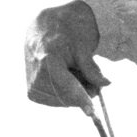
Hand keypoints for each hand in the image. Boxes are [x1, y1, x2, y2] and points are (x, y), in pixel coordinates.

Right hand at [25, 0, 109, 114]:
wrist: (45, 23)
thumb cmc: (66, 28)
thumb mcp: (83, 46)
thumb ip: (92, 69)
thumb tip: (105, 84)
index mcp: (48, 61)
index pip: (68, 88)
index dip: (82, 100)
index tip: (92, 113)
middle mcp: (36, 75)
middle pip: (66, 98)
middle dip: (83, 93)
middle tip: (92, 79)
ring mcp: (32, 84)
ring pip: (62, 100)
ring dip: (74, 92)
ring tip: (74, 70)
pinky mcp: (31, 89)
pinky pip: (54, 99)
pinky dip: (65, 92)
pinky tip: (65, 76)